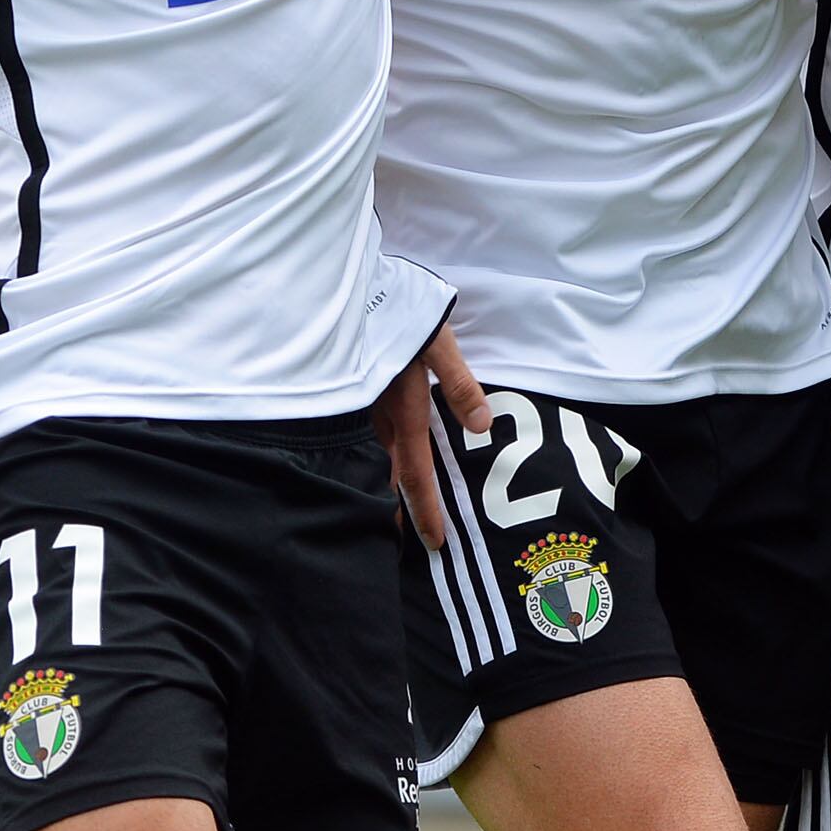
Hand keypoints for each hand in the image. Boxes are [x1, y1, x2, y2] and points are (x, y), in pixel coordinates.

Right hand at [376, 321, 491, 549]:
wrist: (349, 287)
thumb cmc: (398, 310)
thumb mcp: (437, 341)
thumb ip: (459, 384)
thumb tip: (481, 426)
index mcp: (403, 411)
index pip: (414, 475)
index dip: (425, 511)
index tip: (434, 544)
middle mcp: (379, 417)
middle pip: (392, 476)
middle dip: (404, 510)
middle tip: (411, 543)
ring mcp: (363, 407)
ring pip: (379, 458)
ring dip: (391, 486)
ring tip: (400, 512)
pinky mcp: (358, 393)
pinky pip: (371, 438)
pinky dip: (382, 458)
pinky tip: (386, 460)